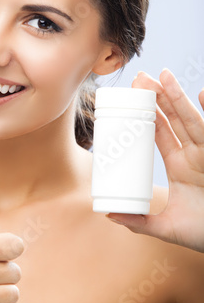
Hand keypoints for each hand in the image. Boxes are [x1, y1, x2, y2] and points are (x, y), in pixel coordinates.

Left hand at [106, 68, 203, 252]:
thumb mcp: (167, 227)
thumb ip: (139, 221)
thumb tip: (108, 214)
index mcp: (180, 165)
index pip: (160, 132)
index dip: (147, 114)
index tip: (131, 97)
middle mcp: (194, 155)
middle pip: (174, 118)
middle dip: (158, 96)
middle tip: (141, 77)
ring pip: (191, 119)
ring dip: (177, 96)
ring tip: (163, 75)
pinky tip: (203, 92)